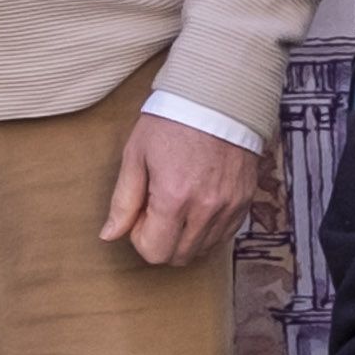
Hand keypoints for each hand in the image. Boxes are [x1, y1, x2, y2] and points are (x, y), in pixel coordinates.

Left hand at [108, 113, 258, 268]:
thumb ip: (123, 200)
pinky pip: (225, 234)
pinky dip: (209, 229)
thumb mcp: (136, 155)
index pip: (154, 252)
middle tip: (157, 208)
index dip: (140, 237)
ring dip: (185, 237)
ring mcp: (230, 206)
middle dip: (162, 240)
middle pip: (178, 257)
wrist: (218, 97)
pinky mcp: (245, 200)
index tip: (140, 213)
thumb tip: (109, 235)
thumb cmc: (172, 121)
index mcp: (174, 198)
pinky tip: (200, 203)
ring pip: (203, 249)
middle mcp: (206, 208)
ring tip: (180, 203)